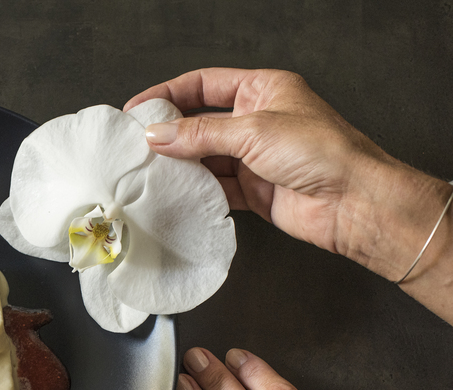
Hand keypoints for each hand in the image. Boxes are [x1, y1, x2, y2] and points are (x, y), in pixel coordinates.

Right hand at [124, 68, 452, 323]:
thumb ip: (201, 134)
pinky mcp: (253, 190)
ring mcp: (254, 157)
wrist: (353, 204)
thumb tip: (158, 136)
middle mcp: (257, 121)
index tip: (138, 110)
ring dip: (180, 166)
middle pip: (200, 123)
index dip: (168, 95)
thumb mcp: (254, 131)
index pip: (203, 85)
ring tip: (150, 172)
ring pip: (204, 158)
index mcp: (262, 89)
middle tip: (138, 145)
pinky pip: (214, 188)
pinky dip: (195, 192)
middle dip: (170, 134)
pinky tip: (176, 195)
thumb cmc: (322, 153)